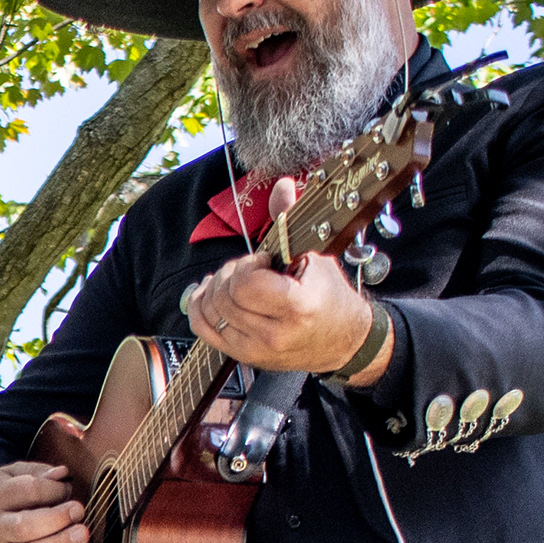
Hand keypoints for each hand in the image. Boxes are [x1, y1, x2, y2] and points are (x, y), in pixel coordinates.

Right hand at [0, 454, 94, 542]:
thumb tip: (63, 474)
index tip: (66, 488)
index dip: (52, 489)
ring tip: (83, 534)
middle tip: (78, 509)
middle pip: (24, 527)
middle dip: (54, 518)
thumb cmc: (0, 497)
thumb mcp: (10, 475)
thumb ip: (37, 472)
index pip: (27, 491)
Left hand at [185, 238, 387, 379]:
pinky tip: (211, 292)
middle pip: (224, 296)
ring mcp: (256, 349)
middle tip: (250, 269)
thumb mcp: (315, 256)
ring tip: (235, 280)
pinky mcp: (243, 356)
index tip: (264, 261)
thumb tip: (282, 186)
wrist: (344, 340)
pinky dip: (200, 306)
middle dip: (231, 273)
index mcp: (297, 308)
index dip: (249, 265)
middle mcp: (274, 334)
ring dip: (216, 287)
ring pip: (210, 311)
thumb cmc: (330, 297)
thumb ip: (290, 221)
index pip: (245, 285)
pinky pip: (203, 328)